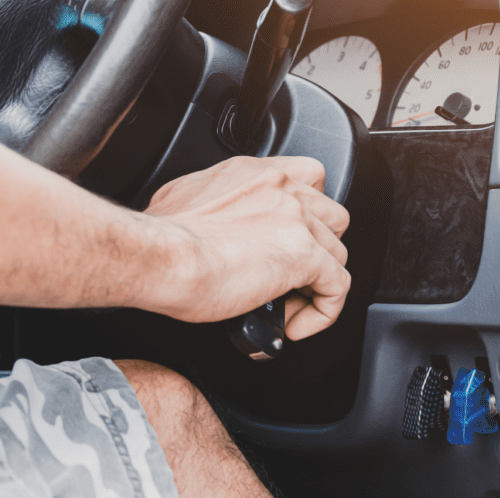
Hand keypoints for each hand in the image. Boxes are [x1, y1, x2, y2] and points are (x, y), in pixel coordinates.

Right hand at [145, 157, 350, 340]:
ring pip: (337, 253)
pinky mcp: (304, 255)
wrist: (162, 257)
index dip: (308, 212)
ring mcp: (296, 219)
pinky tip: (294, 326)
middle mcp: (279, 187)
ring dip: (317, 284)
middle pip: (331, 216)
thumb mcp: (181, 199)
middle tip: (290, 275)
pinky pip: (338, 287)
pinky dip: (323, 312)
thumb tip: (202, 228)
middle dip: (318, 249)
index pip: (308, 178)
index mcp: (253, 173)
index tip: (290, 236)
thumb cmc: (161, 237)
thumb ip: (207, 203)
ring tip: (286, 307)